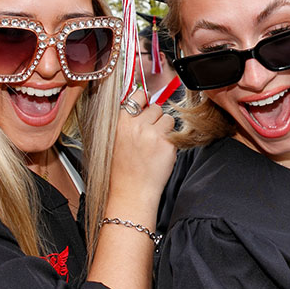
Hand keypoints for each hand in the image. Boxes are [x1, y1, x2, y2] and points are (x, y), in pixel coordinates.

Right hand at [107, 89, 176, 223]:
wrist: (131, 192)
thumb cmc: (122, 170)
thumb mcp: (114, 140)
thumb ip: (126, 121)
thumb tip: (140, 104)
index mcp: (119, 121)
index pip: (137, 96)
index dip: (144, 102)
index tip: (145, 111)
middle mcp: (135, 124)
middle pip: (155, 107)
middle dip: (155, 119)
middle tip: (149, 136)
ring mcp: (151, 133)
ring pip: (167, 118)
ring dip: (165, 128)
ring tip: (155, 145)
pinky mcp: (166, 143)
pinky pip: (174, 132)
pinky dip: (171, 141)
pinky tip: (160, 153)